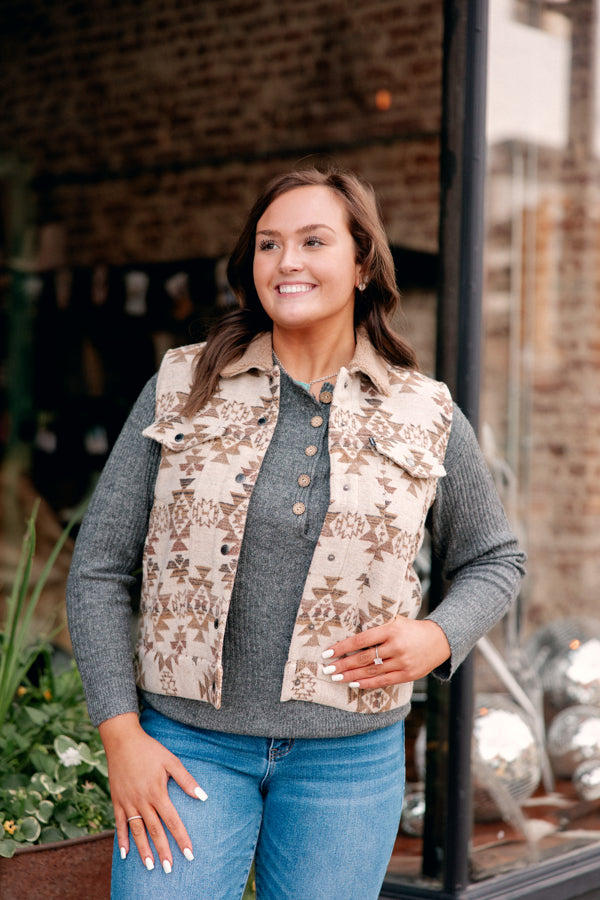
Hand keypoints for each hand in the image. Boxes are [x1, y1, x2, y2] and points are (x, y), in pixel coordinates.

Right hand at [99, 712, 207, 872]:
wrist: (122, 740)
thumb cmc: (150, 749)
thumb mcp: (171, 760)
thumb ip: (186, 780)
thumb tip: (203, 796)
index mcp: (157, 792)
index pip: (172, 820)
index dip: (181, 838)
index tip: (189, 854)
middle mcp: (142, 800)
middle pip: (154, 830)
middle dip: (163, 851)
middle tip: (169, 869)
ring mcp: (128, 802)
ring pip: (137, 831)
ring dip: (144, 850)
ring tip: (151, 866)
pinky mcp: (117, 800)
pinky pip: (119, 824)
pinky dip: (122, 840)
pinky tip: (125, 854)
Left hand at [321, 618, 450, 689]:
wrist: (440, 640)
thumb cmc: (411, 629)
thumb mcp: (395, 620)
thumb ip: (376, 626)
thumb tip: (350, 635)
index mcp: (391, 629)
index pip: (361, 640)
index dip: (343, 647)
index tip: (328, 652)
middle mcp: (396, 646)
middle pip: (364, 658)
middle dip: (343, 664)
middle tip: (328, 668)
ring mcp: (403, 662)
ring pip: (372, 671)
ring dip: (351, 675)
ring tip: (336, 677)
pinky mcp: (408, 675)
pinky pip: (383, 681)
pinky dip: (367, 683)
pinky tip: (354, 683)